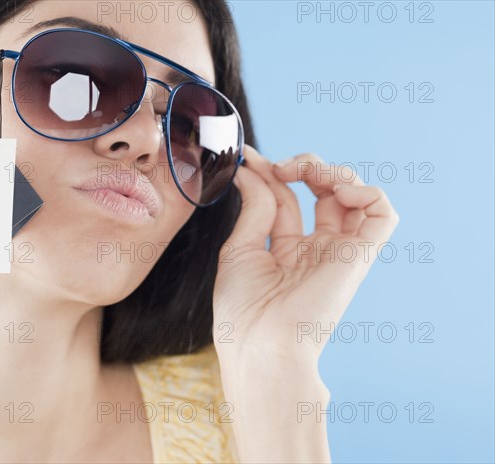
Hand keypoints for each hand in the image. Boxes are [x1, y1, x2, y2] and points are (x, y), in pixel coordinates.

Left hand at [212, 144, 399, 373]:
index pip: (286, 198)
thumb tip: (250, 169)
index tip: (249, 157)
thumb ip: (255, 207)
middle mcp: (316, 249)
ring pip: (355, 197)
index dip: (269, 173)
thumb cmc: (243, 311)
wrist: (259, 346)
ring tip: (305, 172)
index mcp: (287, 251)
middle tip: (281, 166)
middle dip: (305, 166)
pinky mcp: (359, 256)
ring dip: (333, 172)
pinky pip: (382, 215)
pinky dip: (366, 192)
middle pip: (324, 192)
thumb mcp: (240, 249)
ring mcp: (339, 252)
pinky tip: (336, 191)